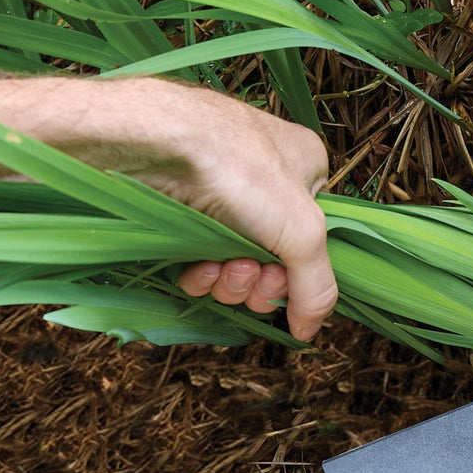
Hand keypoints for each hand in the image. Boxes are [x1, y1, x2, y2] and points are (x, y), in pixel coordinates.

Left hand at [154, 88, 336, 341]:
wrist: (155, 144)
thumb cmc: (239, 168)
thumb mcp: (303, 232)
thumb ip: (317, 287)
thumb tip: (309, 328)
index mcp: (305, 170)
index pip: (314, 240)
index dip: (299, 273)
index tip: (280, 278)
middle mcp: (266, 183)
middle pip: (276, 261)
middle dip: (262, 281)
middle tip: (248, 273)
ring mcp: (223, 198)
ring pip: (238, 267)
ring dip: (232, 281)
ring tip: (224, 267)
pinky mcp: (185, 214)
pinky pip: (203, 262)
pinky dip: (202, 275)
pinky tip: (198, 267)